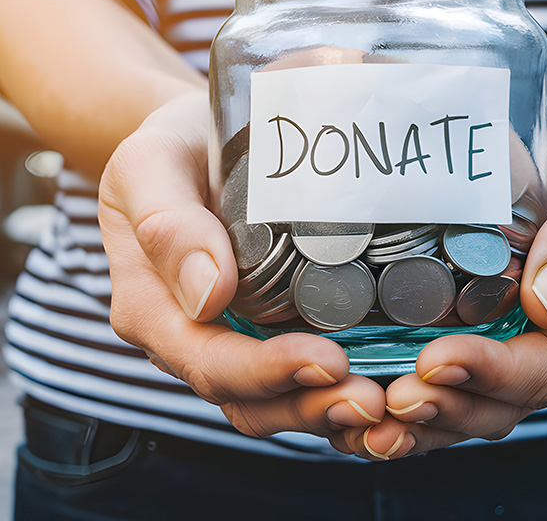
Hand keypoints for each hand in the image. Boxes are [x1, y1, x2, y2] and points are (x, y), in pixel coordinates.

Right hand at [98, 92, 386, 441]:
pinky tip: (395, 387)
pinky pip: (310, 377)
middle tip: (373, 398)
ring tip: (388, 403)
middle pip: (249, 399)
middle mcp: (195, 338)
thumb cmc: (175, 146)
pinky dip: (349, 389)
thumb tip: (207, 295)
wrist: (203, 135)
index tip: (327, 360)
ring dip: (333, 410)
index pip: (207, 362)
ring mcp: (240, 339)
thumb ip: (166, 223)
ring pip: (282, 402)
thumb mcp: (151, 165)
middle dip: (311, 405)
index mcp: (155, 309)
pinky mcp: (281, 329)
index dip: (265, 373)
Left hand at [332, 97, 546, 459]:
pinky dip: (412, 412)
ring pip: (477, 407)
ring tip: (366, 424)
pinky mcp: (489, 334)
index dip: (491, 374)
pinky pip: (454, 387)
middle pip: (509, 402)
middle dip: (448, 409)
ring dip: (423, 425)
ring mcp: (526, 342)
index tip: (433, 361)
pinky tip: (362, 416)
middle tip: (388, 403)